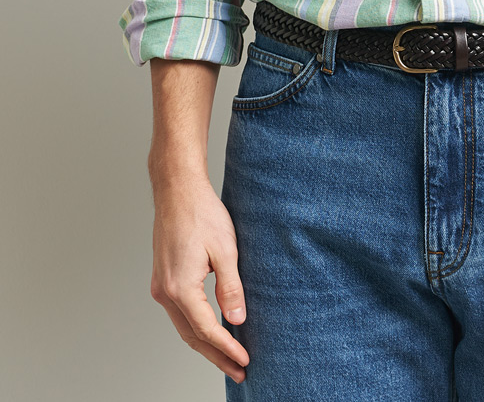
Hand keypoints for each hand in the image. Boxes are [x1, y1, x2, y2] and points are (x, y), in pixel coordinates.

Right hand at [149, 174, 249, 383]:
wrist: (178, 190)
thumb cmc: (202, 214)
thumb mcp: (226, 250)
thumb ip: (231, 287)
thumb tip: (237, 319)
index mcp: (180, 288)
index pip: (206, 330)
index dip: (227, 348)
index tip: (245, 360)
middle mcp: (165, 292)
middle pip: (192, 336)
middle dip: (216, 356)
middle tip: (240, 370)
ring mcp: (161, 286)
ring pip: (184, 327)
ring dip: (206, 344)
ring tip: (229, 357)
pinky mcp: (163, 278)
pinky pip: (180, 313)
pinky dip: (196, 327)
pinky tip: (211, 330)